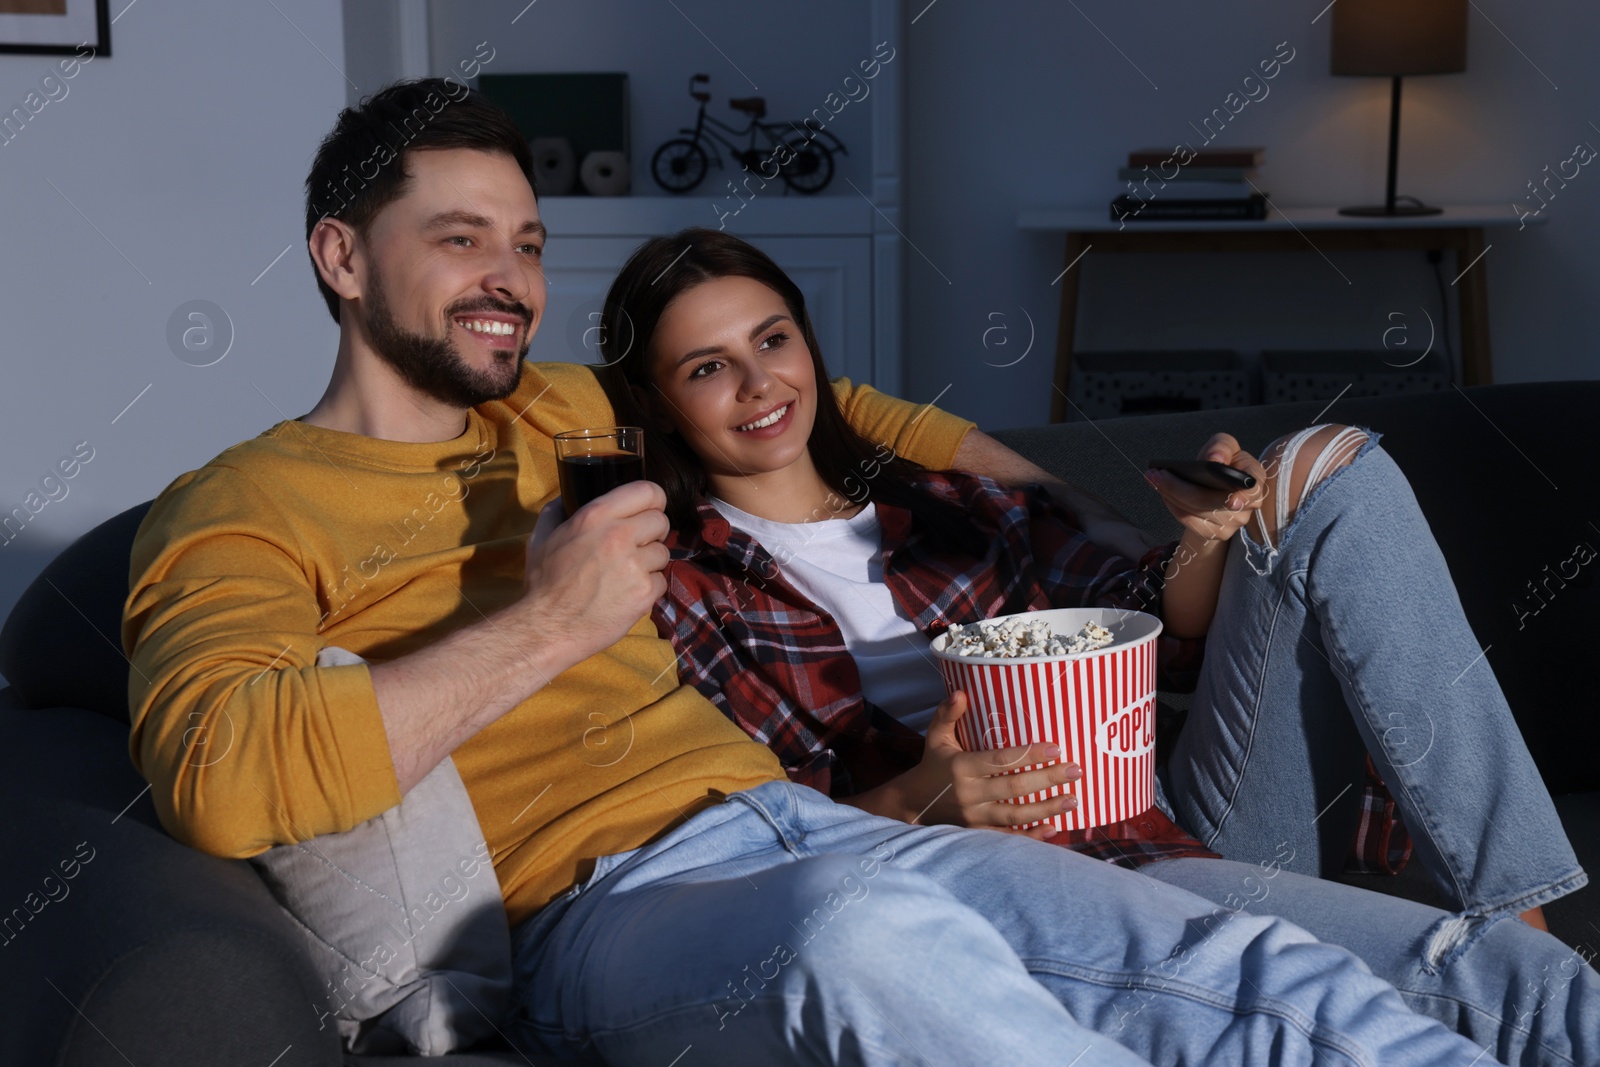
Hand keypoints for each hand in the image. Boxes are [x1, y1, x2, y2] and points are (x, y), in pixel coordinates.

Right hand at [516, 480, 670, 664]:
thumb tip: (569, 497)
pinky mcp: (644, 593)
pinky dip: (648, 589)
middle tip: (634, 546)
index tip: (649, 510)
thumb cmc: (543, 582)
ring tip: (626, 574)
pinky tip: (626, 594)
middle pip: (661, 521)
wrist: (547, 627)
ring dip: (649, 563)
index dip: (653, 500)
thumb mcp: (542, 536)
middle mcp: (619, 536)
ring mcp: (635, 565)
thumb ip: (559, 510)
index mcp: (596, 515)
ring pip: (663, 553)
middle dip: (651, 533)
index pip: (647, 491)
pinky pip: (661, 581)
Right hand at [906, 691, 1081, 837]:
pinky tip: (1054, 828)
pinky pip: (1008, 837)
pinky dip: (1031, 836)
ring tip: (1073, 800)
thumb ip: (947, 714)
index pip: (1001, 760)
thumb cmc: (932, 764)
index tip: (1056, 747)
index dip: (1029, 755)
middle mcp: (969, 793)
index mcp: (961, 767)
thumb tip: (961, 692)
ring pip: (1015, 816)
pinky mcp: (977, 834)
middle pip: (1014, 788)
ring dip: (1047, 809)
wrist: (914, 804)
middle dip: (1048, 779)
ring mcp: (974, 817)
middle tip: (1075, 770)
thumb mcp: (935, 737)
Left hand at [1144, 433, 1267, 544]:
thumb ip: (1222, 446)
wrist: (1217, 484)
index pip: (1253, 491)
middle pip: (1210, 500)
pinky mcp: (1217, 533)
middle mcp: (1247, 505)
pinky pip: (1190, 522)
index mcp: (1254, 480)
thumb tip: (1214, 460)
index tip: (1231, 501)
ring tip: (1154, 479)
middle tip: (1156, 473)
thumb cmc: (1223, 461)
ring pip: (1196, 511)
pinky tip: (1163, 493)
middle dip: (1178, 486)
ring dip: (1170, 494)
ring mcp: (1233, 523)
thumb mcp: (1225, 446)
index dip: (1243, 498)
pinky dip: (1173, 506)